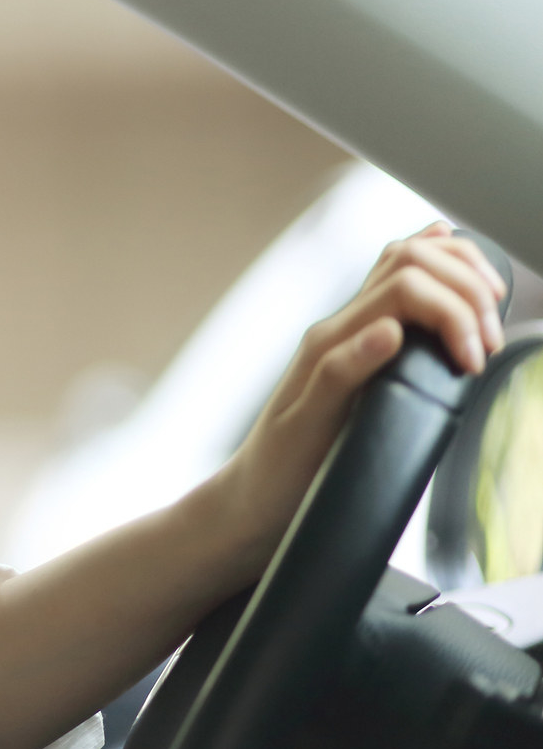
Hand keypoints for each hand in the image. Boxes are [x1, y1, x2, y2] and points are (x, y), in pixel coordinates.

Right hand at [203, 221, 505, 583]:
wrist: (257, 498)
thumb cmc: (317, 448)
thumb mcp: (369, 385)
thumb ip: (404, 350)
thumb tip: (464, 316)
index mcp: (355, 323)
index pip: (412, 251)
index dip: (464, 261)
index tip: (492, 305)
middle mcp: (335, 331)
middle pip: (408, 261)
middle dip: (468, 287)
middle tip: (487, 340)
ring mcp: (318, 366)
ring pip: (386, 299)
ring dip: (445, 311)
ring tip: (467, 353)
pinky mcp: (306, 410)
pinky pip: (335, 366)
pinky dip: (367, 347)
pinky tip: (391, 340)